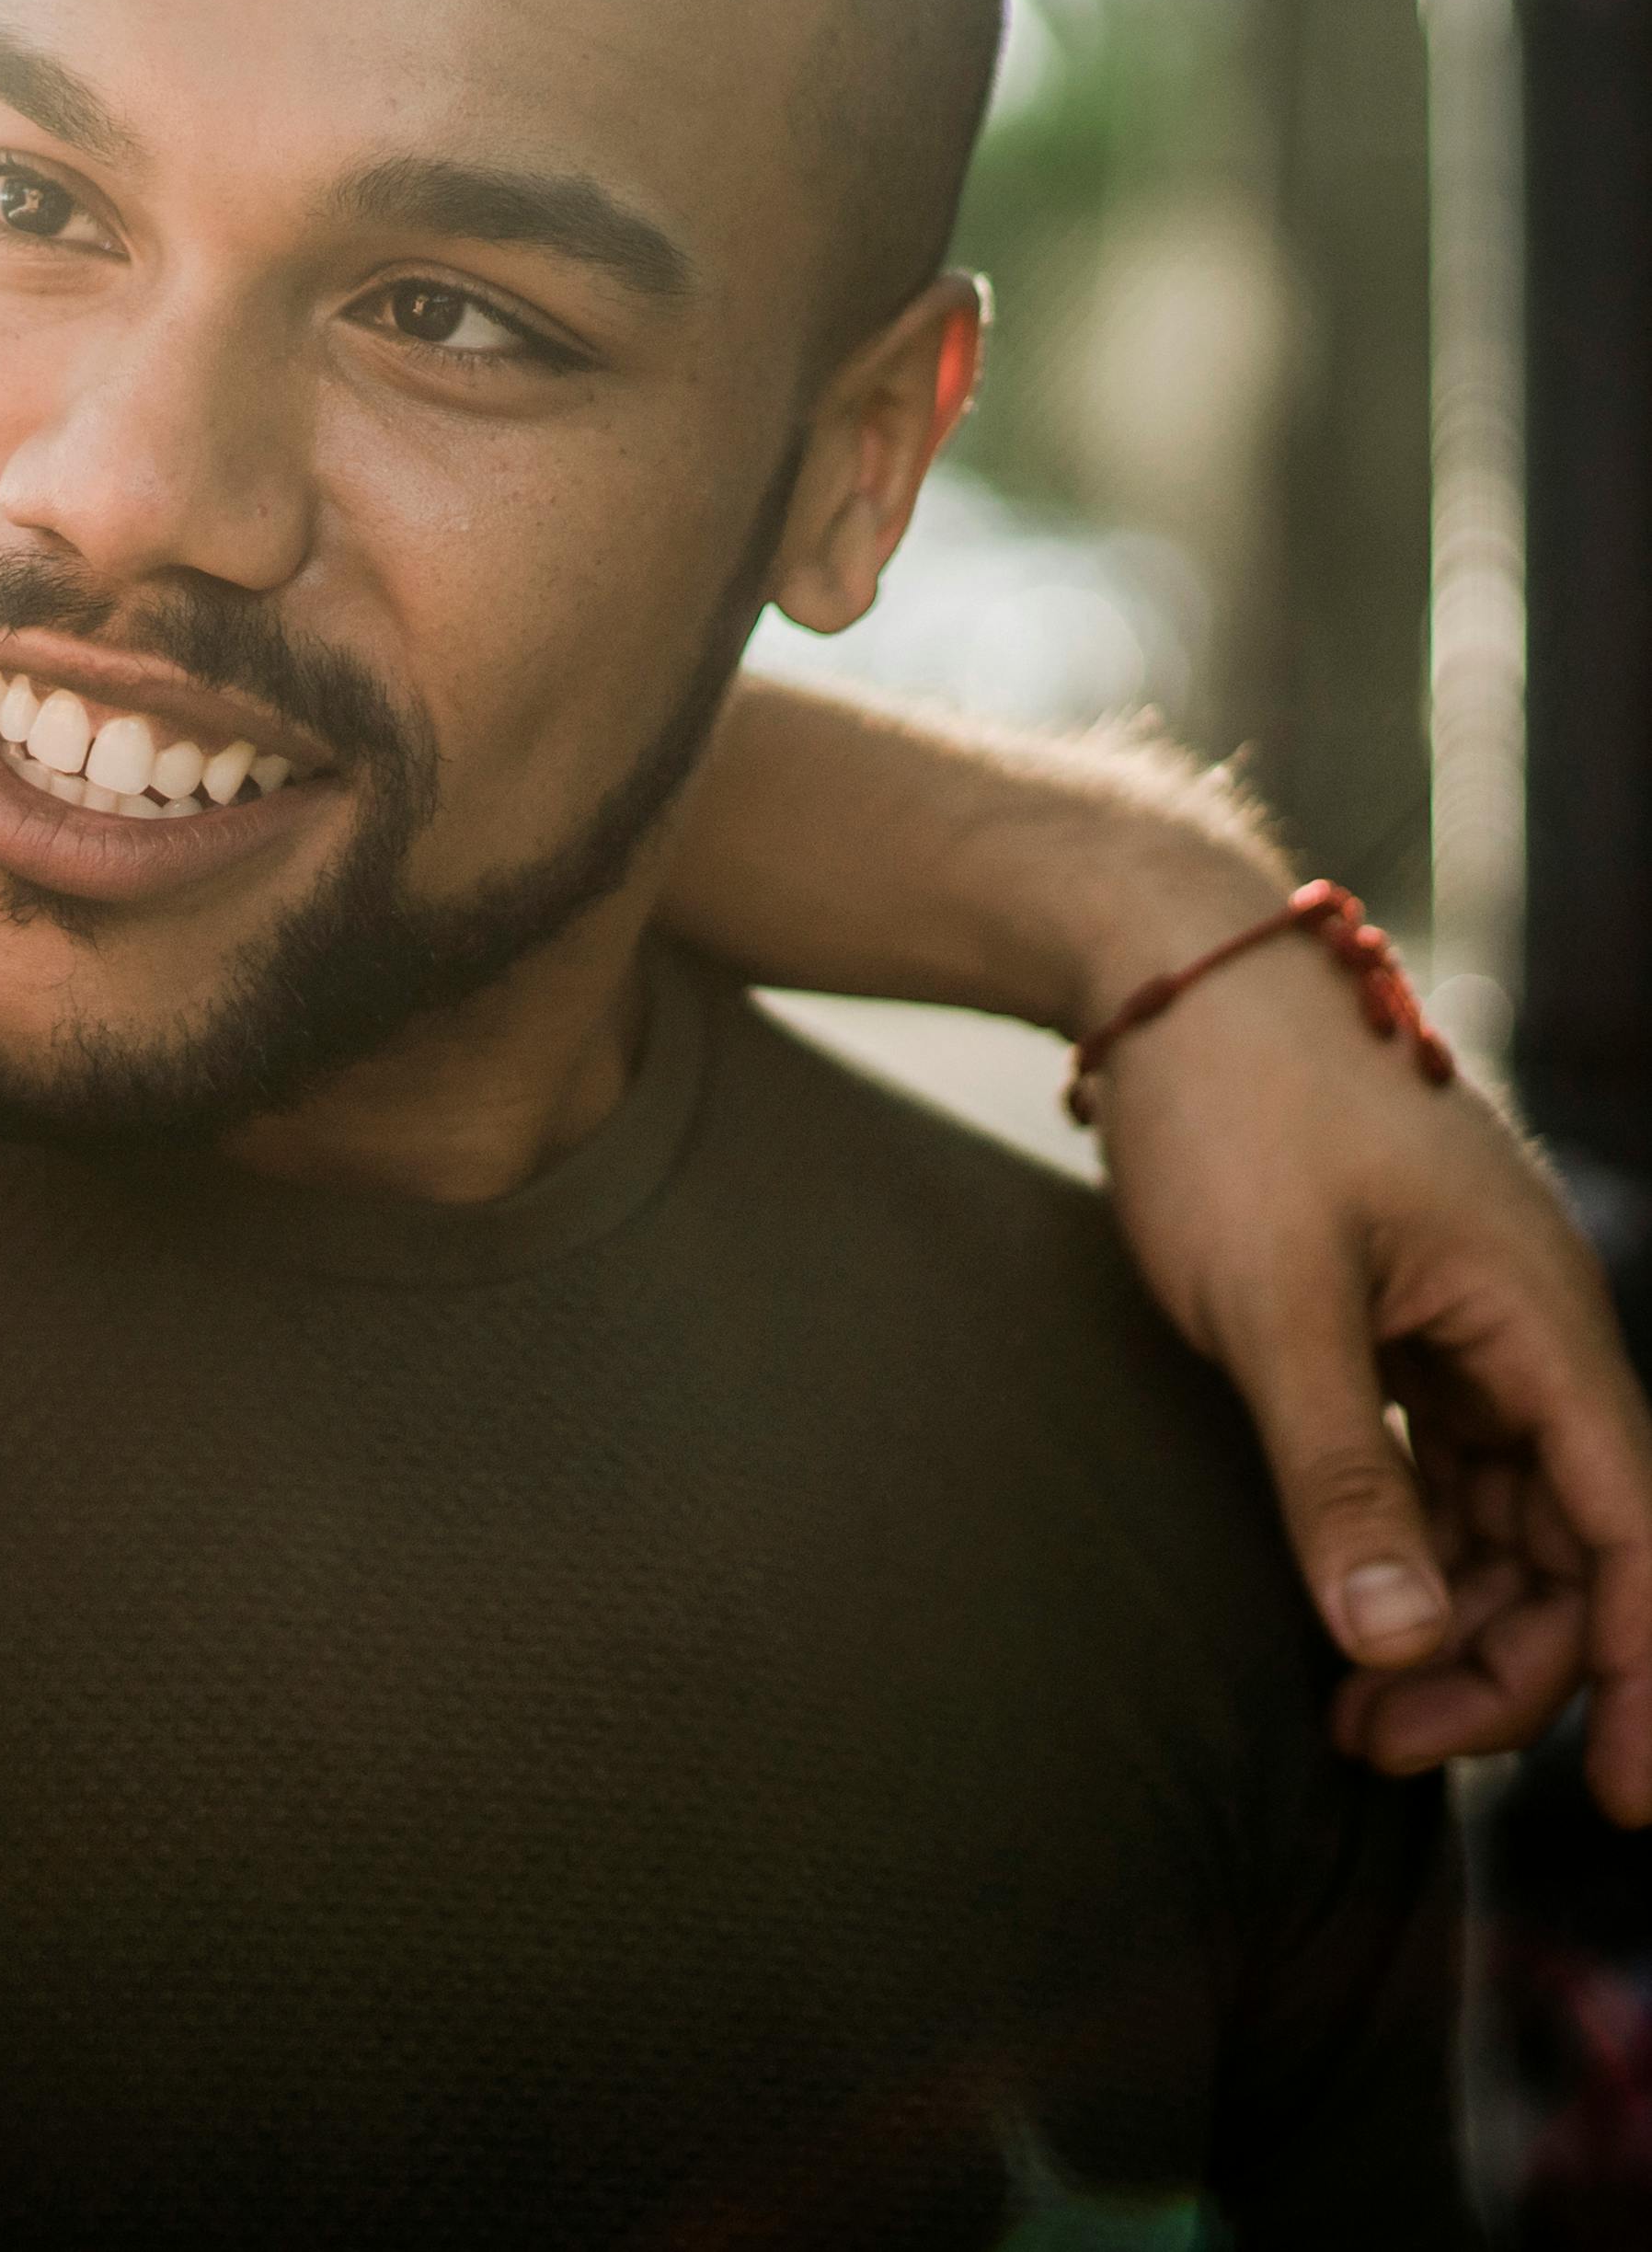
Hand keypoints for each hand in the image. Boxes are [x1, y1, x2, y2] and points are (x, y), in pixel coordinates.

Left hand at [1083, 921, 1651, 1823]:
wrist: (1175, 973)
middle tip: (1372, 1747)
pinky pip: (1442, 1469)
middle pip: (1572, 1547)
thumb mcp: (1273, 1307)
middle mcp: (1528, 1330)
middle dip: (1502, 1666)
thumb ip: (1337, 1472)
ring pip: (1505, 1520)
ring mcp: (1464, 1327)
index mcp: (1538, 1320)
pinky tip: (1342, 1612)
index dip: (1646, 1671)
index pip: (1636, 1532)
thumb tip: (1394, 1640)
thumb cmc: (1232, 1118)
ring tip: (1344, 1714)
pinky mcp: (1396, 1322)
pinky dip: (1406, 1548)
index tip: (1635, 1806)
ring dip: (1446, 1621)